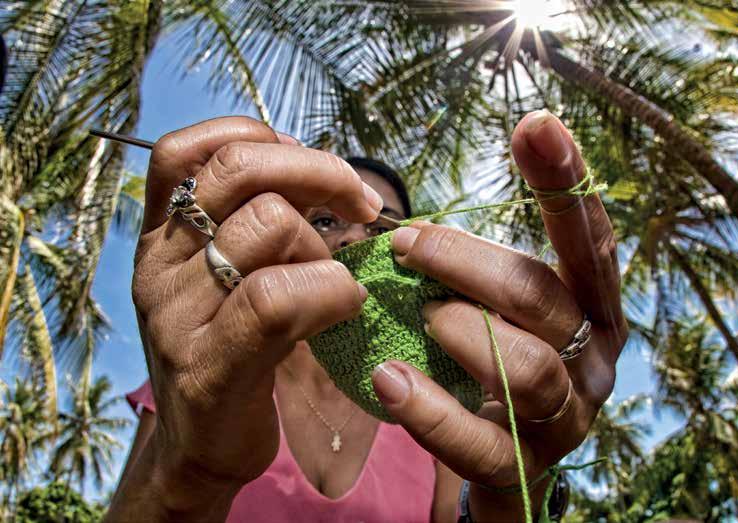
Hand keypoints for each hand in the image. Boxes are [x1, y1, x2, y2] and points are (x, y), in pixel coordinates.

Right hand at [129, 117, 379, 511]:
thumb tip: (323, 173)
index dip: (255, 136)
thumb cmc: (236, 348)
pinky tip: (347, 304)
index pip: (185, 149)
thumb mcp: (233, 273)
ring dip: (325, 245)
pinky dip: (332, 290)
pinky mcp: (210, 367)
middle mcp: (159, 265)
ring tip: (333, 279)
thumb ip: (259, 220)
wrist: (201, 446)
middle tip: (359, 204)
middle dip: (320, 171)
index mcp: (161, 236)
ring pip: (269, 226)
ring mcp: (177, 316)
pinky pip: (276, 299)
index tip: (307, 165)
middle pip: (240, 170)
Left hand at [371, 111, 627, 517]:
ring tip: (420, 315)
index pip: (587, 242)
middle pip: (543, 298)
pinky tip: (389, 380)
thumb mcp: (495, 310)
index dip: (566, 184)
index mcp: (591, 311)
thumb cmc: (489, 366)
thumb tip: (406, 224)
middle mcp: (590, 360)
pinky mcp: (520, 469)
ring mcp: (561, 419)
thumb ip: (475, 272)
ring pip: (528, 368)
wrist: (497, 463)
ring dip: (464, 331)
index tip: (535, 124)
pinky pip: (480, 444)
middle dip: (469, 263)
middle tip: (407, 244)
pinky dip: (432, 411)